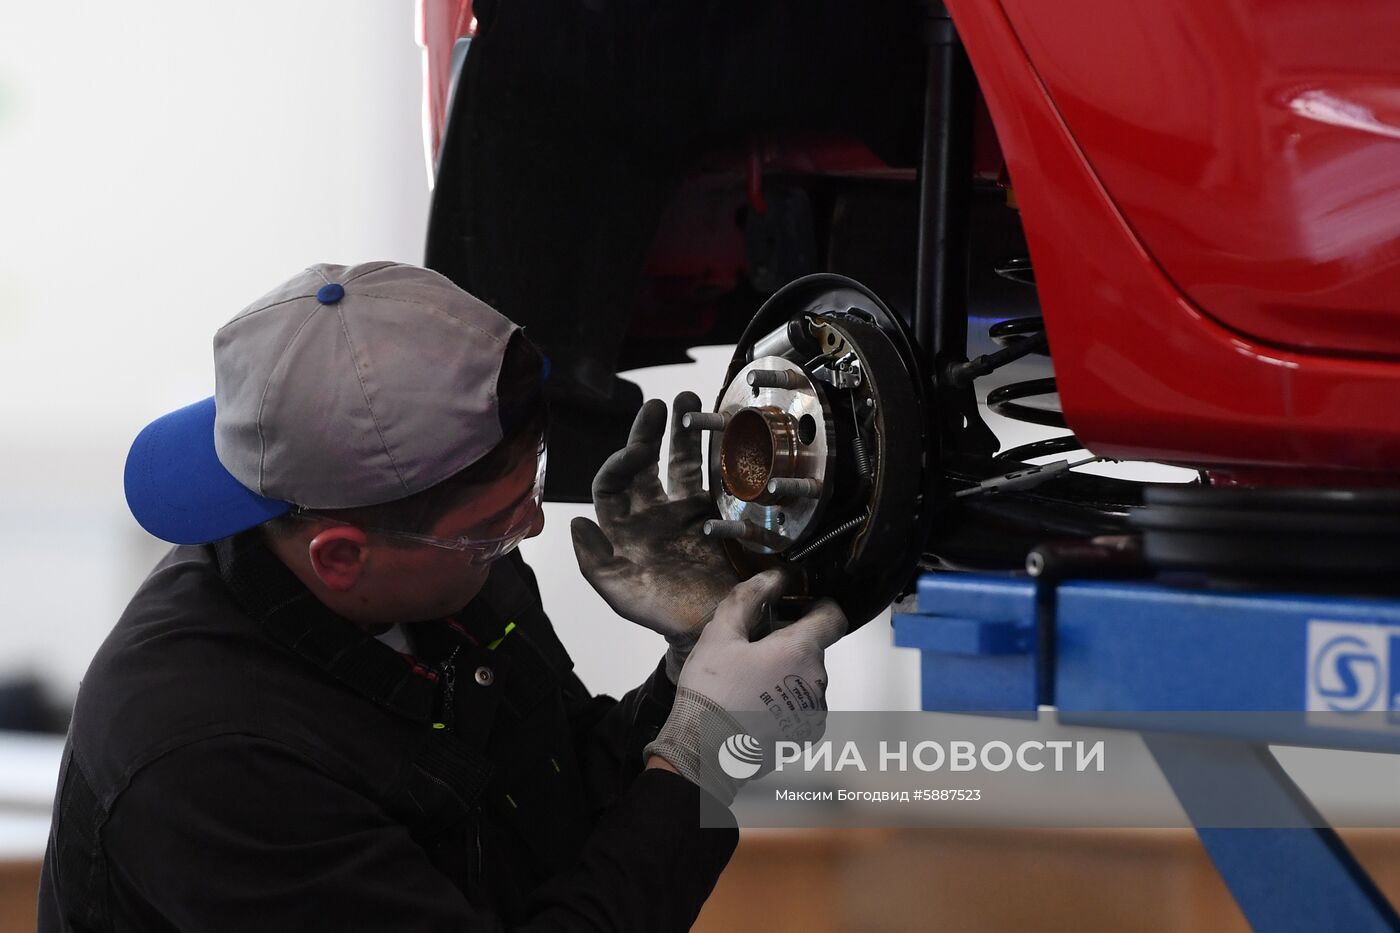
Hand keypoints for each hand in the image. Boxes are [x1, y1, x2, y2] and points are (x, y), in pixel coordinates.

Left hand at [571, 393, 739, 673]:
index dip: (621, 462)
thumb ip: (594, 560)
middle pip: (648, 462)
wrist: (708, 628)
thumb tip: (577, 521)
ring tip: (692, 401)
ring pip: (682, 462)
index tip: (638, 450)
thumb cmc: (659, 613)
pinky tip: (725, 433)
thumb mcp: (619, 592)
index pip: (613, 482)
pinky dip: (719, 455)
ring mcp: (687, 510)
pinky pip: (717, 479)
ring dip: (685, 432)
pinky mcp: (719, 514)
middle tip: (662, 404)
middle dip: (652, 431)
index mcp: (625, 525)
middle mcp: (654, 511)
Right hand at [643, 569, 847, 803]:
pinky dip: (784, 702)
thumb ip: (749, 598)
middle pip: (813, 649)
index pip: (833, 616)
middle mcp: (817, 681)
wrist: (704, 754)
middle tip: (752, 651)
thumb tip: (773, 577)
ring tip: (748, 683)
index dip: (818, 606)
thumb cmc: (712, 694)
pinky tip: (753, 706)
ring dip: (786, 675)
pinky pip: (802, 707)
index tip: (797, 607)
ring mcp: (814, 712)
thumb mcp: (720, 635)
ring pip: (807, 679)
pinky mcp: (805, 735)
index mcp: (800, 651)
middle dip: (789, 644)